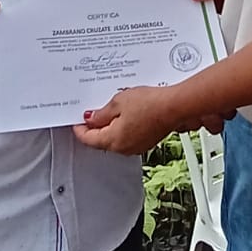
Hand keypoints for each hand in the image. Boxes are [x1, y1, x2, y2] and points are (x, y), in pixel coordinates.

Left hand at [73, 86, 228, 154]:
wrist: (175, 106)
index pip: (88, 138)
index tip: (76, 120)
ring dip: (110, 127)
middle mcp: (124, 148)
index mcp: (113, 141)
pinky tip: (127, 113)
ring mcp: (136, 146)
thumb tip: (91, 119)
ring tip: (111, 109)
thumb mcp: (118, 102)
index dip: (79, 128)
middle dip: (95, 127)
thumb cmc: (150, 104)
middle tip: (92, 112)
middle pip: (101, 140)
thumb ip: (101, 113)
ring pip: (115, 138)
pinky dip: (123, 127)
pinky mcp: (146, 141)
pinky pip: (128, 136)